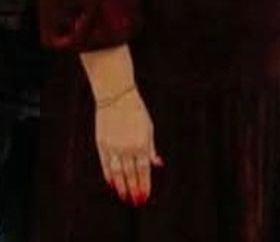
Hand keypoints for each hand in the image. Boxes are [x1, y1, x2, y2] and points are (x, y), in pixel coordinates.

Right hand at [95, 87, 159, 205]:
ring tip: (124, 197)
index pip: (144, 170)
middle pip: (131, 174)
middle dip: (134, 189)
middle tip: (136, 202)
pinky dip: (108, 176)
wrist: (116, 97)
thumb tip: (157, 164)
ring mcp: (113, 147)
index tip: (145, 196)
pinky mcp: (101, 145)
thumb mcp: (148, 128)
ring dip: (122, 187)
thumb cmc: (136, 112)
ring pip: (117, 173)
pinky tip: (112, 184)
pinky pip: (105, 165)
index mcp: (142, 143)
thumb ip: (151, 147)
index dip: (145, 184)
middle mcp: (127, 148)